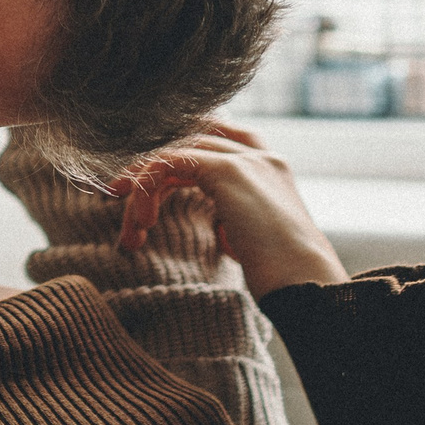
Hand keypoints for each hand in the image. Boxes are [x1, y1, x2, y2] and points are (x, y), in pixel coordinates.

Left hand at [110, 119, 350, 299]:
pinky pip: (167, 163)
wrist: (309, 288)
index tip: (140, 183)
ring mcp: (245, 160)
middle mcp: (260, 156)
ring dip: (140, 192)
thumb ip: (237, 221)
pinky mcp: (229, 172)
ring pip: (170, 155)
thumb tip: (220, 227)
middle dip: (145, 170)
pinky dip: (146, 190)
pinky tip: (144, 225)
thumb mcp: (256, 240)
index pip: (212, 136)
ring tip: (130, 236)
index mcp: (269, 168)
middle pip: (183, 142)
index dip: (172, 152)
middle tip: (115, 195)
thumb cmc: (284, 277)